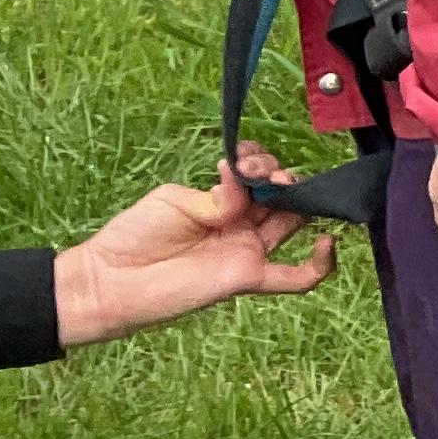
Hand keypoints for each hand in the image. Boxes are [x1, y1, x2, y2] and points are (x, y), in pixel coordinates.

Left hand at [49, 154, 336, 347]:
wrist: (112, 280)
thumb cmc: (134, 236)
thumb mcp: (175, 199)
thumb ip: (218, 194)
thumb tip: (245, 186)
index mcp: (222, 202)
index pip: (259, 177)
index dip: (260, 162)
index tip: (244, 158)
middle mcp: (241, 225)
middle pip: (282, 195)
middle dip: (280, 174)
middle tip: (261, 170)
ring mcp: (247, 251)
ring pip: (294, 223)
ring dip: (298, 199)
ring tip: (281, 185)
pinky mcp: (248, 277)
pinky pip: (295, 278)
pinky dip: (319, 265)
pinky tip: (325, 243)